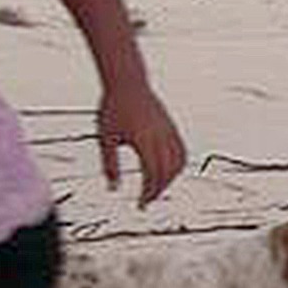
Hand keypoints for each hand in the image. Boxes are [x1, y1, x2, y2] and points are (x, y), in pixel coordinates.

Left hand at [97, 82, 186, 206]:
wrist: (127, 82)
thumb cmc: (113, 109)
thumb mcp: (105, 138)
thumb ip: (110, 165)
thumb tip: (113, 188)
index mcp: (144, 141)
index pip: (152, 175)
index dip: (148, 193)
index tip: (140, 205)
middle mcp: (161, 137)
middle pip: (168, 172)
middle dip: (158, 190)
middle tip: (146, 201)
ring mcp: (169, 131)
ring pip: (179, 163)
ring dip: (170, 179)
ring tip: (156, 188)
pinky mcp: (171, 127)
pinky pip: (182, 151)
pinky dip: (177, 166)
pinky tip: (166, 171)